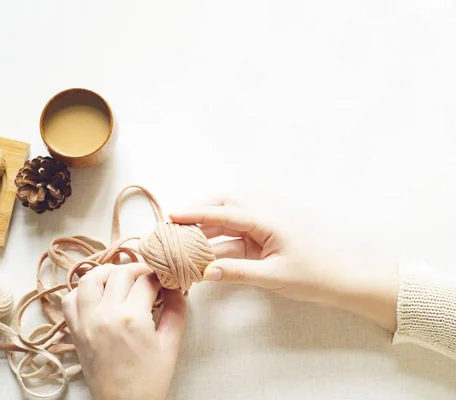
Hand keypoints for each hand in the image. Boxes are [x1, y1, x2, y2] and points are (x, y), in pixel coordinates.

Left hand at [62, 263, 185, 399]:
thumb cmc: (149, 380)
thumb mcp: (170, 345)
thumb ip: (176, 310)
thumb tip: (177, 286)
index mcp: (132, 318)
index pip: (147, 280)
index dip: (160, 276)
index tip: (166, 280)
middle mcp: (105, 314)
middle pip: (120, 273)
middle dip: (138, 270)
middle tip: (148, 279)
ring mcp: (86, 321)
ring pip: (90, 278)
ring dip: (107, 273)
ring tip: (121, 280)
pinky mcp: (75, 330)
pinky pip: (70, 299)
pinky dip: (82, 291)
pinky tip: (98, 296)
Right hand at [170, 199, 398, 330]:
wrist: (344, 281)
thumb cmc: (315, 275)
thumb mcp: (274, 276)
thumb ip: (237, 272)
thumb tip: (205, 271)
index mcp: (266, 221)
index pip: (224, 213)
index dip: (196, 214)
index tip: (172, 215)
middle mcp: (261, 219)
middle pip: (222, 208)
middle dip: (196, 214)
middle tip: (172, 225)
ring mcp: (260, 230)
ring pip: (225, 224)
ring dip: (203, 231)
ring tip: (179, 241)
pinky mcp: (260, 243)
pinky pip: (232, 240)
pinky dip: (215, 246)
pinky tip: (200, 256)